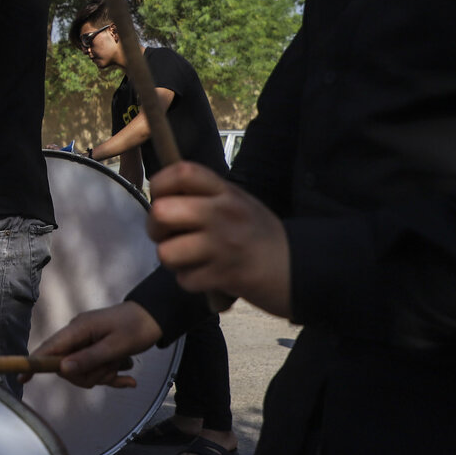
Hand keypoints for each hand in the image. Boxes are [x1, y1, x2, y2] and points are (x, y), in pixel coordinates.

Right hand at [22, 301, 160, 387]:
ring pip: (83, 371)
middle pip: (69, 366)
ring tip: (124, 365)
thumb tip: (62, 370)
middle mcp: (79, 335)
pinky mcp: (97, 349)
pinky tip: (129, 381)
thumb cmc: (136, 328)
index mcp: (79, 329)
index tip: (22, 377)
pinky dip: (112, 377)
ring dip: (104, 374)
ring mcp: (87, 342)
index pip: (50, 347)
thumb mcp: (115, 346)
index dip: (36, 362)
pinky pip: (97, 370)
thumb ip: (88, 359)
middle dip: (90, 374)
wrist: (156, 317)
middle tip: (112, 367)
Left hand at [147, 161, 291, 317]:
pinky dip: (191, 282)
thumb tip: (161, 196)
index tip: (161, 198)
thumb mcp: (238, 201)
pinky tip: (207, 276)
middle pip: (162, 212)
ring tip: (189, 259)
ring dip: (173, 260)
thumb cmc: (259, 235)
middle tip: (168, 235)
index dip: (159, 185)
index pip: (181, 172)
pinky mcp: (225, 276)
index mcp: (225, 191)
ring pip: (166, 252)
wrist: (300, 269)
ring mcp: (223, 245)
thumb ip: (205, 195)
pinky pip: (185, 280)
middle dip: (155, 228)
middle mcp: (223, 213)